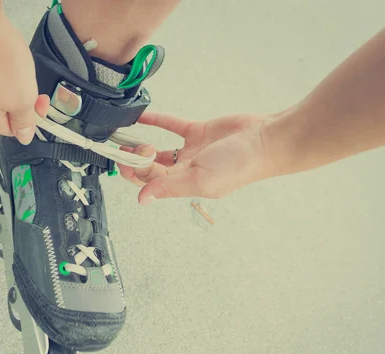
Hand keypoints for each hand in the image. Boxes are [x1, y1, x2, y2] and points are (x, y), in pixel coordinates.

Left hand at [119, 111, 280, 203]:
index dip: (135, 173)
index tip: (123, 161)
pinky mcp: (198, 132)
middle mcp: (186, 171)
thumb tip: (143, 200)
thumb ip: (168, 187)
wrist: (266, 139)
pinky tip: (141, 117)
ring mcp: (191, 151)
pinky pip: (171, 126)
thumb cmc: (239, 165)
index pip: (151, 183)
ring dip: (142, 145)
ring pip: (159, 150)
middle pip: (152, 168)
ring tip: (125, 139)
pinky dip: (155, 122)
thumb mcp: (199, 179)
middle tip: (131, 149)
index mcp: (185, 185)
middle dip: (137, 160)